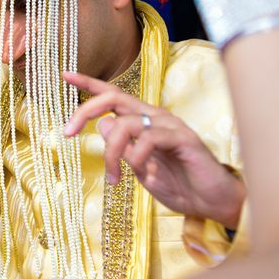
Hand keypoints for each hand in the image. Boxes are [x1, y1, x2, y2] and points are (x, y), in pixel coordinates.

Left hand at [63, 72, 245, 228]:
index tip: (64, 75)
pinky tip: (143, 174)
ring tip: (114, 178)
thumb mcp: (140, 168)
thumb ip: (122, 147)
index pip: (112, 95)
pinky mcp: (183, 138)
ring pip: (126, 123)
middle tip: (68, 132)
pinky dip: (138, 157)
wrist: (213, 204)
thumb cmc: (179, 185)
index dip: (89, 84)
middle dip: (86, 110)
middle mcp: (155, 116)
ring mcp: (170, 125)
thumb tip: (102, 124)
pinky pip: (149, 138)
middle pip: (114, 97)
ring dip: (111, 152)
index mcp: (143, 121)